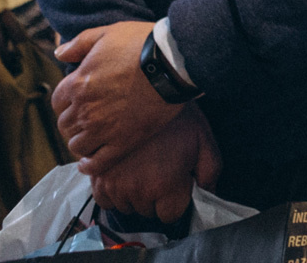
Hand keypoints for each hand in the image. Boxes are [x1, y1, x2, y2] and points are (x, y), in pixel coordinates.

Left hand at [53, 21, 181, 170]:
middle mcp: (85, 110)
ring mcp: (103, 129)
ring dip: (81, 142)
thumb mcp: (108, 33)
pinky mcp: (123, 142)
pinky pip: (97, 163)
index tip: (78, 101)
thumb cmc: (142, 44)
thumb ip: (79, 43)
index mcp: (78, 84)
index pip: (58, 102)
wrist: (173, 63)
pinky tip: (89, 163)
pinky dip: (89, 165)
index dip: (66, 102)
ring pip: (78, 146)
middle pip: (66, 125)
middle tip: (87, 119)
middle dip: (73, 122)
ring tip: (92, 138)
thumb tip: (59, 54)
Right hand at [90, 104, 219, 226]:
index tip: (176, 187)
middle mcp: (137, 190)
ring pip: (125, 205)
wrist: (148, 91)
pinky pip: (103, 198)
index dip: (176, 202)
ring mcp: (114, 183)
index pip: (170, 215)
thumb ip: (210, 173)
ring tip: (142, 169)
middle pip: (146, 211)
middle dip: (155, 197)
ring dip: (133, 194)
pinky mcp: (97, 173)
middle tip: (159, 172)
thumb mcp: (205, 142)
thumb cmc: (180, 116)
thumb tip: (208, 193)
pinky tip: (124, 172)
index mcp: (165, 185)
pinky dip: (112, 190)